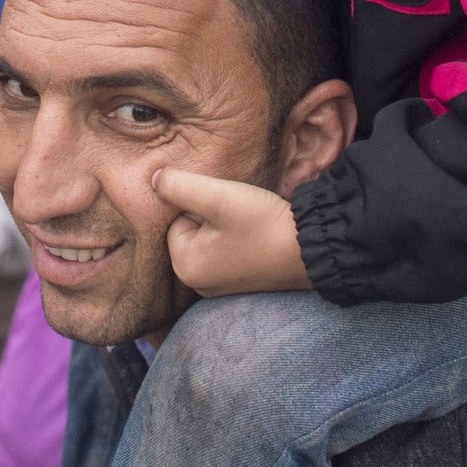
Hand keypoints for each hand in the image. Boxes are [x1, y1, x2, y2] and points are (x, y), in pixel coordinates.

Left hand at [153, 168, 310, 296]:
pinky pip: (227, 249)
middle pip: (191, 229)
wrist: (313, 248)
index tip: (226, 206)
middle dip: (211, 214)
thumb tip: (152, 179)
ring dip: (226, 224)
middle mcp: (199, 284)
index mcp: (186, 267)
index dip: (200, 203)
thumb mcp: (217, 197)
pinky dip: (239, 238)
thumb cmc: (264, 224)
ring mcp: (221, 286)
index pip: (175, 218)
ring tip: (249, 222)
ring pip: (210, 236)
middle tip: (239, 213)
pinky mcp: (241, 281)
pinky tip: (256, 234)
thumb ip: (179, 185)